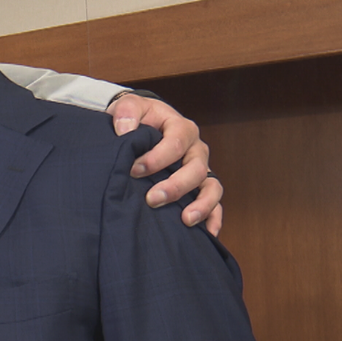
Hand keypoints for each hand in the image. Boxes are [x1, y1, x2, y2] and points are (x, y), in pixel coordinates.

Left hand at [107, 93, 222, 235]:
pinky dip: (214, 218)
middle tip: (152, 199)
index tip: (133, 170)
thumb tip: (125, 130)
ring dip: (201, 205)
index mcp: (181, 127)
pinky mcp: (201, 186)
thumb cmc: (136, 118)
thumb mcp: (129, 106)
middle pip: (196, 169)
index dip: (156, 159)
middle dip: (175, 186)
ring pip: (211, 187)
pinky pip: (216, 203)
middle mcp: (196, 149)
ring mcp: (201, 169)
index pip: (175, 144)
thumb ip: (126, 112)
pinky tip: (207, 234)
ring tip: (185, 220)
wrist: (140, 127)